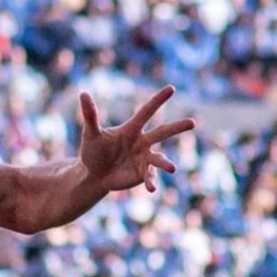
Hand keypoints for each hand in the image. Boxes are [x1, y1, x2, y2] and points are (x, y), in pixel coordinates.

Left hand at [78, 86, 194, 193]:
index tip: (171, 88)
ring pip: (159, 158)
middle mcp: (142, 142)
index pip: (147, 111)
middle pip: (162, 132)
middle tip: (193, 122)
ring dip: (165, 163)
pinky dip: (152, 182)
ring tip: (172, 168)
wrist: (93, 174)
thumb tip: (83, 94)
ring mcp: (144, 158)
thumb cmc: (93, 151)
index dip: (158, 100)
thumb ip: (90, 115)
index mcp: (132, 129)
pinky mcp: (143, 174)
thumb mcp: (90, 134)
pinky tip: (151, 189)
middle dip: (177, 128)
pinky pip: (150, 177)